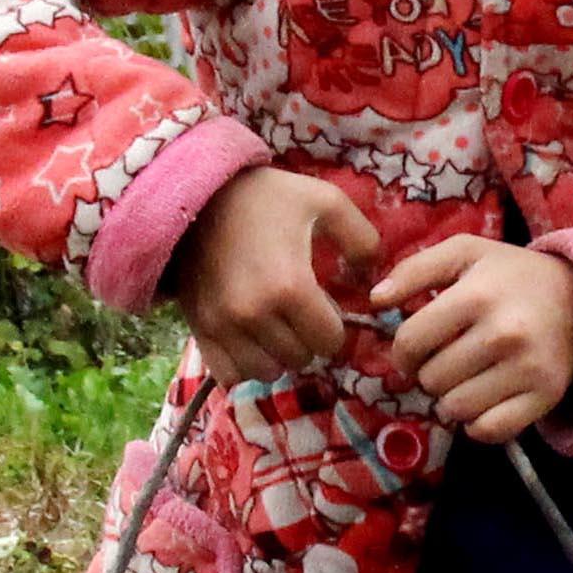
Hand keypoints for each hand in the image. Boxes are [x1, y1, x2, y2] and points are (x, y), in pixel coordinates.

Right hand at [165, 167, 380, 385]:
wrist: (200, 197)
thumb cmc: (267, 198)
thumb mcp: (325, 201)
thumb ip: (361, 238)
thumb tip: (373, 278)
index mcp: (291, 286)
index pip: (330, 341)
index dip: (334, 327)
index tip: (324, 307)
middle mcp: (255, 314)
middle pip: (300, 358)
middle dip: (307, 339)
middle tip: (299, 313)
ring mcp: (224, 326)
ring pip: (266, 372)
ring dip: (277, 356)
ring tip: (274, 329)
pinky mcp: (200, 330)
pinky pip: (229, 374)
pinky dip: (244, 365)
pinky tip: (249, 343)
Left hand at [374, 232, 572, 441]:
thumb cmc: (512, 276)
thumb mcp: (465, 253)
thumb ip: (415, 268)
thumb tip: (375, 299)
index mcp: (477, 295)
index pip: (410, 343)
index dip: (402, 352)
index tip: (414, 350)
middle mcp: (504, 333)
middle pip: (431, 380)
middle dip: (430, 373)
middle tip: (448, 360)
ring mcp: (527, 368)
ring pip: (455, 409)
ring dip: (451, 400)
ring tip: (465, 379)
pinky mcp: (545, 396)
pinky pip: (488, 431)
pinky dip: (478, 424)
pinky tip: (484, 401)